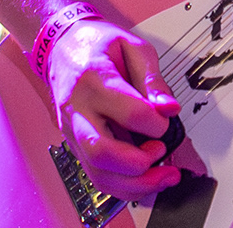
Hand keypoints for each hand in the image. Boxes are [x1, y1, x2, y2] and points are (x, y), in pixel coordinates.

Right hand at [46, 18, 182, 199]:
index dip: (156, 122)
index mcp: (93, 79)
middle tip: (163, 154)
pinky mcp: (74, 144)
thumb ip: (152, 79)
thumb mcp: (132, 46)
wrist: (62, 47)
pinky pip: (94, 175)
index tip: (167, 119)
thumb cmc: (97, 45)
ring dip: (133, 184)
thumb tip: (170, 108)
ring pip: (96, 172)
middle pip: (102, 151)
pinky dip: (121, 186)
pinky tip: (144, 181)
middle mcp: (77, 109)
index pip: (128, 112)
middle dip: (139, 164)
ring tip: (162, 177)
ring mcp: (72, 131)